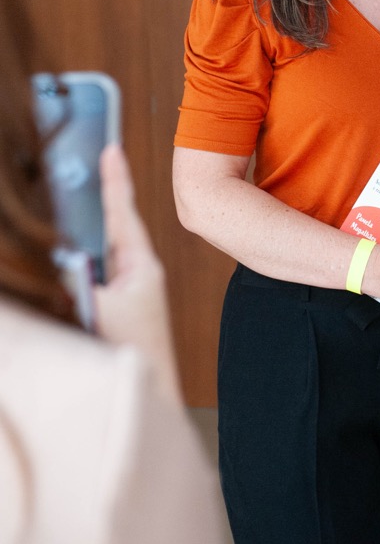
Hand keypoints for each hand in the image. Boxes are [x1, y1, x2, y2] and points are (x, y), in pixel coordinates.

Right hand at [94, 145, 181, 402]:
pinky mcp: (119, 306)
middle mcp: (137, 272)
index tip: (112, 148)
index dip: (115, 178)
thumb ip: (79, 281)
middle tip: (100, 159)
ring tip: (87, 194)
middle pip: (115, 223)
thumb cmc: (133, 353)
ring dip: (95, 225)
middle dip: (105, 193)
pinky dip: (85, 256)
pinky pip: (97, 271)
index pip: (122, 211)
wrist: (150, 395)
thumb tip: (66, 259)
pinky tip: (73, 252)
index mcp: (139, 265)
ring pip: (104, 247)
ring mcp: (129, 289)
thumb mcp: (101, 310)